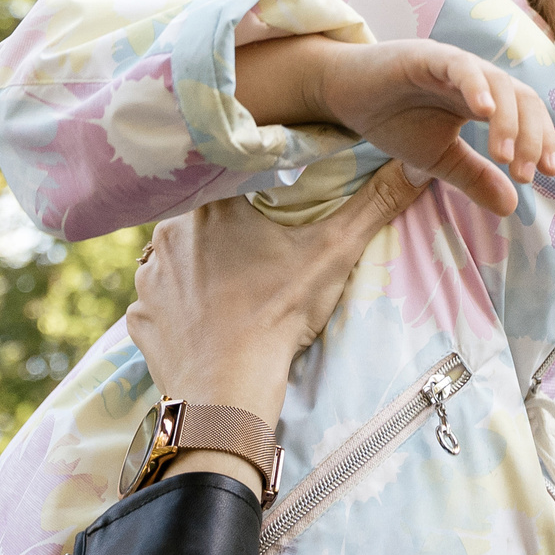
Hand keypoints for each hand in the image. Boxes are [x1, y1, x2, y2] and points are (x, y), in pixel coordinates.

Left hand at [127, 163, 428, 422]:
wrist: (228, 391)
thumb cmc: (279, 314)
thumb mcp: (335, 253)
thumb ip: (375, 203)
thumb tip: (416, 163)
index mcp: (213, 203)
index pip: (233, 178)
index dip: (255, 192)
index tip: (273, 210)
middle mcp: (169, 232)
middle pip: (203, 217)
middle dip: (227, 231)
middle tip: (257, 254)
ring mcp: (149, 277)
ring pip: (177, 257)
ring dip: (198, 267)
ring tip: (232, 287)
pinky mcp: (139, 316)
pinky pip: (158, 299)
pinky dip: (178, 306)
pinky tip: (203, 318)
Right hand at [318, 40, 554, 218]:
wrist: (345, 95)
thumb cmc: (394, 120)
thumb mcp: (438, 158)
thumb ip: (474, 177)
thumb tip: (511, 206)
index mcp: (484, 101)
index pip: (528, 116)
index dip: (543, 141)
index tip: (549, 174)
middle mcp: (477, 80)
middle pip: (523, 98)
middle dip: (532, 136)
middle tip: (527, 174)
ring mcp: (454, 64)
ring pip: (498, 83)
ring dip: (508, 120)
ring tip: (504, 155)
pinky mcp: (427, 55)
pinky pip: (460, 66)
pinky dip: (475, 85)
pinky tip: (484, 111)